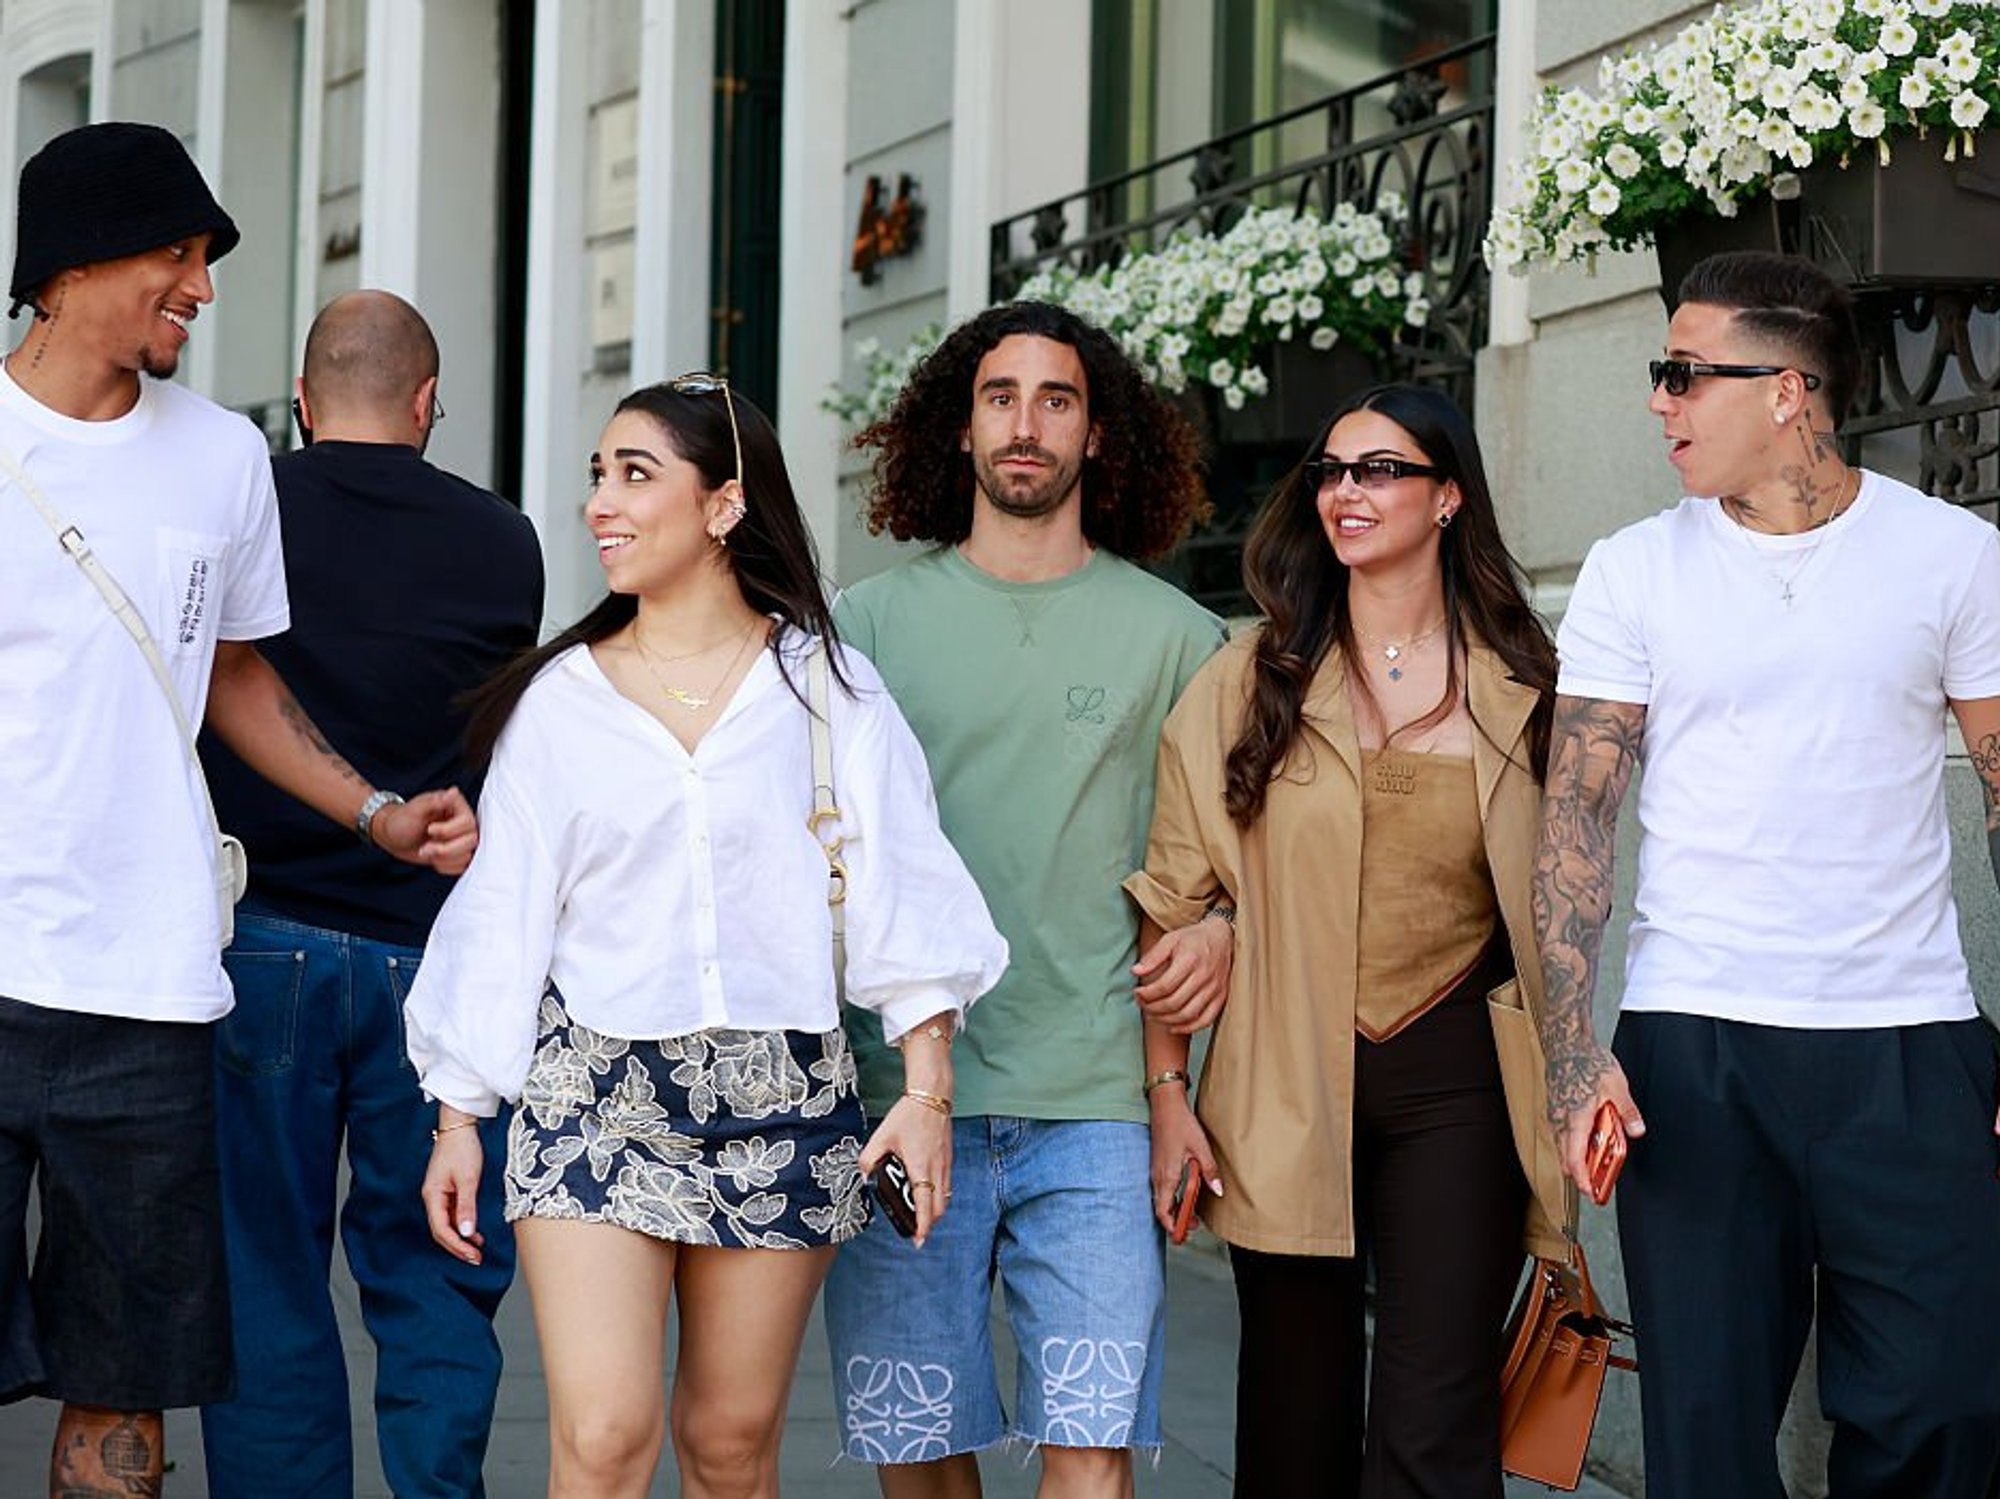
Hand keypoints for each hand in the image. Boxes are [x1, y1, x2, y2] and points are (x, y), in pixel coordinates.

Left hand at [373, 788, 479, 873]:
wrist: (392, 836)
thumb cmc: (401, 819)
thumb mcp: (415, 808)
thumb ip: (435, 801)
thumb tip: (454, 792)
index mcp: (456, 807)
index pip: (468, 822)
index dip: (451, 830)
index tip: (430, 830)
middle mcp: (462, 823)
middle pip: (471, 840)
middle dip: (446, 849)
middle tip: (425, 848)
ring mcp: (460, 839)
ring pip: (467, 855)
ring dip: (444, 858)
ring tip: (426, 852)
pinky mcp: (456, 854)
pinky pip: (462, 866)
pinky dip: (446, 866)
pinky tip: (433, 859)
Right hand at [422, 1122, 487, 1264]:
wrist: (459, 1126)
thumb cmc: (462, 1148)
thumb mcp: (468, 1179)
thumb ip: (466, 1207)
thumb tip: (465, 1233)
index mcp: (432, 1196)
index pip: (441, 1230)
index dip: (456, 1246)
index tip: (472, 1256)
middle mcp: (432, 1197)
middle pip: (441, 1231)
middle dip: (458, 1247)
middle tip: (476, 1259)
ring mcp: (439, 1194)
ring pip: (447, 1224)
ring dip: (461, 1238)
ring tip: (477, 1249)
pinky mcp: (447, 1190)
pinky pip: (452, 1214)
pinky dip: (462, 1224)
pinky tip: (474, 1232)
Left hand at [858, 1097, 952, 1247]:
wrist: (932, 1096)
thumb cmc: (908, 1115)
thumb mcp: (881, 1136)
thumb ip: (868, 1159)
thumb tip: (863, 1176)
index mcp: (920, 1167)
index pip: (925, 1205)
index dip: (922, 1226)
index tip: (918, 1239)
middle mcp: (937, 1169)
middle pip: (939, 1208)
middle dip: (929, 1223)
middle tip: (917, 1230)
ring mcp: (945, 1164)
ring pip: (945, 1197)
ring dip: (935, 1210)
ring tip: (921, 1214)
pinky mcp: (948, 1157)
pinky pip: (947, 1184)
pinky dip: (939, 1195)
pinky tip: (927, 1191)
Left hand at [1133, 916, 1232, 1034]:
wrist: (1224, 937)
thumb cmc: (1194, 939)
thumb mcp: (1170, 939)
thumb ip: (1153, 956)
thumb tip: (1135, 971)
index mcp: (1190, 960)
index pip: (1164, 986)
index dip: (1147, 994)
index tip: (1137, 993)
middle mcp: (1204, 976)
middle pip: (1174, 1003)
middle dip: (1152, 1008)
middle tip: (1142, 1004)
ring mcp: (1214, 989)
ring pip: (1188, 1014)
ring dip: (1166, 1019)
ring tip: (1153, 1015)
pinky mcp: (1221, 997)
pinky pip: (1205, 1020)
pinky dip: (1187, 1028)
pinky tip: (1173, 1026)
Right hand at [1148, 1088, 1219, 1231]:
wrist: (1165, 1105)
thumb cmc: (1180, 1124)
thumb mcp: (1200, 1148)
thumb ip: (1209, 1171)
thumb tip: (1217, 1191)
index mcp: (1167, 1176)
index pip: (1163, 1211)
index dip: (1172, 1226)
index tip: (1182, 1236)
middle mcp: (1158, 1176)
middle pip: (1162, 1208)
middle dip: (1176, 1220)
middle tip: (1192, 1226)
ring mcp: (1156, 1170)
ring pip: (1162, 1198)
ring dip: (1175, 1208)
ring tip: (1192, 1212)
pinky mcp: (1158, 1164)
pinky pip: (1162, 1188)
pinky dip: (1172, 1197)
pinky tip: (1186, 1192)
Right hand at [1551, 1048, 1644, 1193]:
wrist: (1567, 1044)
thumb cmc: (1587, 1061)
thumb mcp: (1617, 1086)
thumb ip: (1627, 1112)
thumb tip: (1636, 1130)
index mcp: (1576, 1119)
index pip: (1575, 1159)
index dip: (1584, 1180)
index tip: (1593, 1193)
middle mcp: (1562, 1120)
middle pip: (1567, 1158)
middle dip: (1582, 1174)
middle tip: (1599, 1184)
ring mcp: (1556, 1115)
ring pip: (1563, 1147)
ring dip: (1579, 1158)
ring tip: (1599, 1161)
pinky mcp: (1555, 1109)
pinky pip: (1562, 1135)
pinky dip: (1575, 1144)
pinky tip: (1590, 1138)